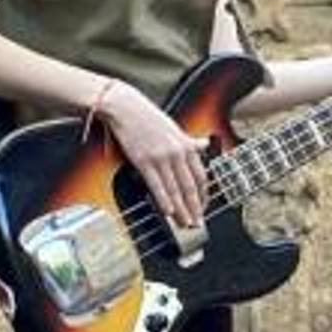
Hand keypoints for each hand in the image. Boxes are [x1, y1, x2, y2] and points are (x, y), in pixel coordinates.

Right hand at [107, 86, 205, 230]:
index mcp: (187, 146)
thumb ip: (190, 141)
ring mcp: (161, 158)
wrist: (126, 108)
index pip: (201, 177)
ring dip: (181, 210)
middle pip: (190, 187)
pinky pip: (157, 185)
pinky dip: (164, 200)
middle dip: (195, 208)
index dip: (204, 195)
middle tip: (197, 223)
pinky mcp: (144, 161)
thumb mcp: (175, 128)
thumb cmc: (149, 118)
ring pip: (175, 189)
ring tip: (185, 223)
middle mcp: (177, 153)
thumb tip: (204, 144)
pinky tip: (169, 212)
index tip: (204, 207)